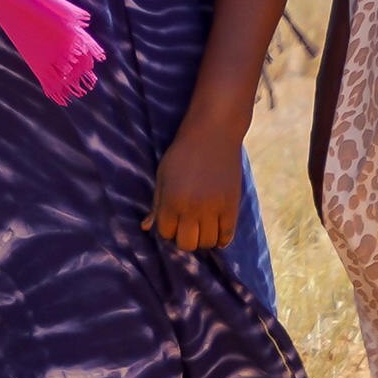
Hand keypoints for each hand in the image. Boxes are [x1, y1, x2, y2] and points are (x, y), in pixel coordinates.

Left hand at [149, 118, 249, 250]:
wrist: (213, 133)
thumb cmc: (182, 154)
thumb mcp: (163, 176)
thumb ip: (156, 204)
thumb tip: (145, 227)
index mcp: (172, 201)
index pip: (166, 233)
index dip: (167, 229)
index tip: (172, 221)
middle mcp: (193, 208)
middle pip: (187, 244)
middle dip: (184, 238)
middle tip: (187, 227)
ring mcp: (214, 207)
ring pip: (208, 242)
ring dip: (203, 239)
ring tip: (202, 227)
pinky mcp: (232, 205)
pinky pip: (227, 235)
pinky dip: (221, 238)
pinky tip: (217, 231)